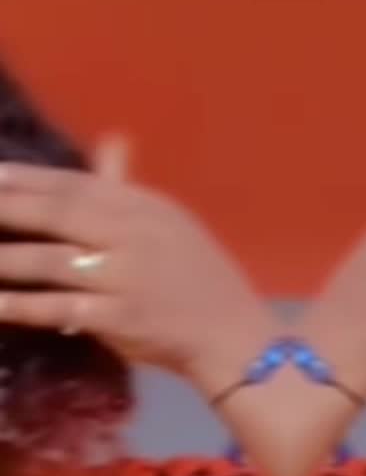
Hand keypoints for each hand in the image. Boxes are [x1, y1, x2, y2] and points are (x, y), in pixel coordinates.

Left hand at [0, 155, 268, 387]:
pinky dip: (26, 307)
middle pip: (58, 214)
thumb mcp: (169, 222)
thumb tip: (109, 142)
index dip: (28, 179)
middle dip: (9, 208)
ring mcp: (126, 277)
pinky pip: (63, 309)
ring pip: (53, 262)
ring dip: (8, 260)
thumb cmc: (198, 278)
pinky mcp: (122, 319)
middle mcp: (132, 235)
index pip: (75, 184)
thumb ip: (127, 188)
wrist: (233, 334)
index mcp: (142, 207)